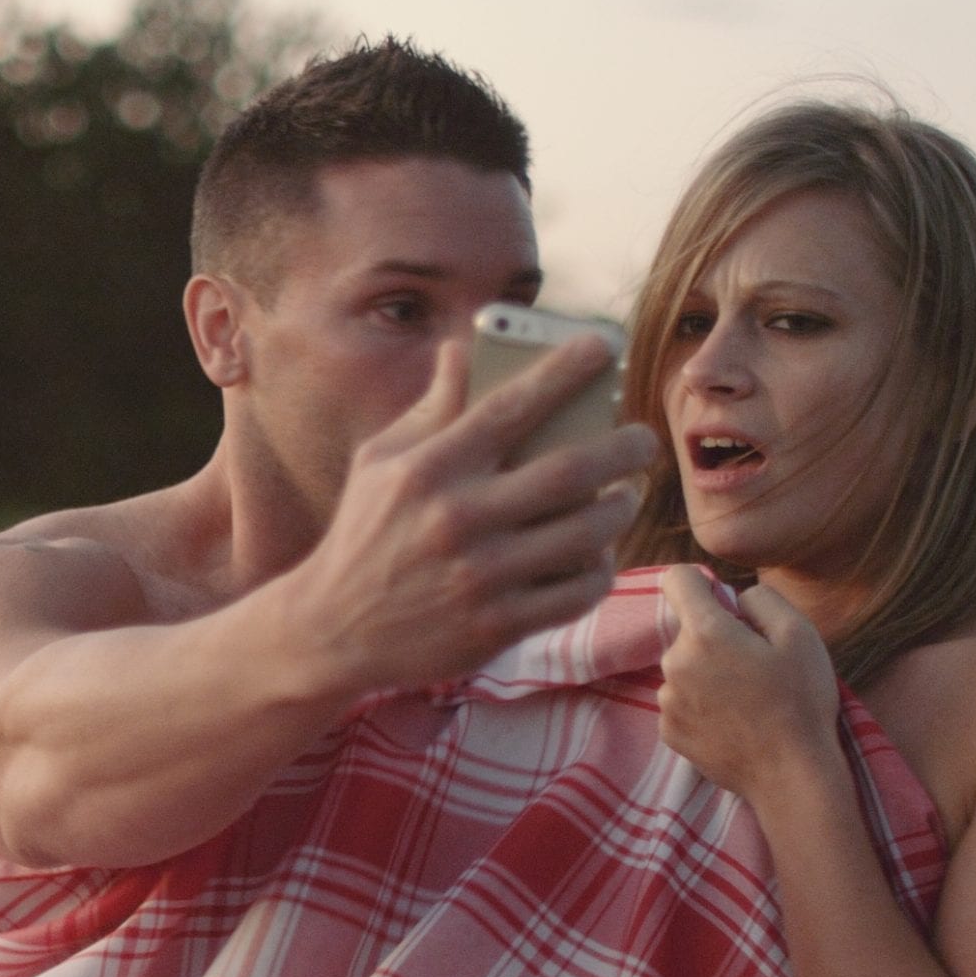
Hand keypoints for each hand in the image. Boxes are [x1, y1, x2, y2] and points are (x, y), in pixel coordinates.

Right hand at [272, 334, 658, 694]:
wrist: (332, 630)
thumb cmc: (363, 532)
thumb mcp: (379, 461)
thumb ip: (430, 408)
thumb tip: (464, 347)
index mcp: (428, 468)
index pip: (511, 405)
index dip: (565, 370)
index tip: (602, 347)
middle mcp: (457, 518)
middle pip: (570, 471)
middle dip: (623, 448)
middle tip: (643, 440)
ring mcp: (480, 576)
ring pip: (585, 533)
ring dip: (620, 509)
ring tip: (625, 496)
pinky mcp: (495, 625)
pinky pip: (576, 592)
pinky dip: (600, 569)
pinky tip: (598, 554)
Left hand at [656, 565, 842, 798]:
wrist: (791, 775)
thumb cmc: (801, 701)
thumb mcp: (800, 634)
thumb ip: (760, 598)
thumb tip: (733, 595)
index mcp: (705, 633)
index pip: (676, 579)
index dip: (701, 583)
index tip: (723, 602)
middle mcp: (674, 662)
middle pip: (688, 631)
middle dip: (716, 638)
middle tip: (755, 667)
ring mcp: (667, 700)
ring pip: (685, 668)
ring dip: (709, 674)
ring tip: (747, 700)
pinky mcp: (668, 731)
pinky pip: (682, 701)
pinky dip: (702, 706)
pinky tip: (734, 723)